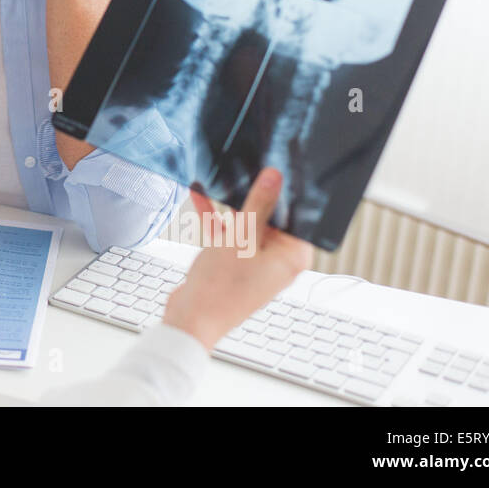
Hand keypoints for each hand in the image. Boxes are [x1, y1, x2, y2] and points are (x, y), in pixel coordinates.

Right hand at [161, 168, 313, 351]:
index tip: (277, 168)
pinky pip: (229, 234)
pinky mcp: (234, 263)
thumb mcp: (242, 238)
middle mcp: (277, 260)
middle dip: (254, 196)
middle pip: (270, 218)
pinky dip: (217, 218)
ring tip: (220, 178)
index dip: (286, 193)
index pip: (297, 217)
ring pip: (246, 224)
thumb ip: (259, 205)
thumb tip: (274, 178)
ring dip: (230, 206)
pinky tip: (201, 196)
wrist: (191, 319)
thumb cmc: (221, 288)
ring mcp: (254, 262)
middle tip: (247, 168)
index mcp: (291, 257)